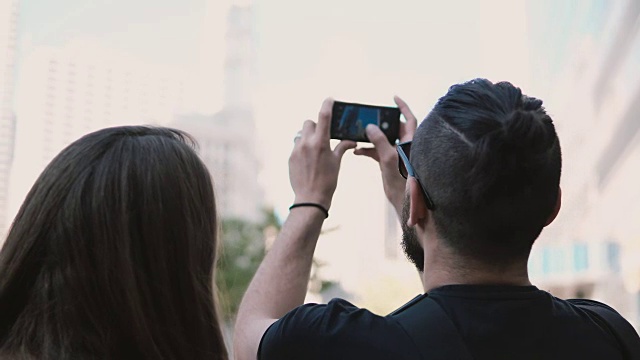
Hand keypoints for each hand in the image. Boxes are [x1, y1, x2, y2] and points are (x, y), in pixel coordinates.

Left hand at [289, 98, 355, 210]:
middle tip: (323, 135)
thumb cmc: (327, 181)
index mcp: (321, 143)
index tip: (330, 99)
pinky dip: (303, 147)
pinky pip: (296, 145)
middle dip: (316, 125)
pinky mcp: (290, 157)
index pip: (324, 117)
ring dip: (308, 136)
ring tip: (315, 148)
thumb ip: (341, 148)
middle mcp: (306, 143)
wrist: (310, 199)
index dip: (327, 105)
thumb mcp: (336, 163)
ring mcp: (296, 150)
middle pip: (309, 123)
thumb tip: (351, 142)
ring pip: (301, 134)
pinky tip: (309, 160)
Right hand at [354, 96, 417, 213]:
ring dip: (370, 137)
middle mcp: (404, 146)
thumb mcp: (389, 159)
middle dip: (380, 123)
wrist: (402, 202)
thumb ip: (379, 141)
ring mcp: (396, 154)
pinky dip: (367, 150)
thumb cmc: (402, 182)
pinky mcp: (388, 163)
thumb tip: (369, 127)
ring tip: (358, 133)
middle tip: (368, 117)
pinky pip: (376, 151)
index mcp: (411, 142)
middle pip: (392, 127)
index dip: (402, 107)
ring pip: (382, 139)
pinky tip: (356, 151)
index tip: (394, 97)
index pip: (409, 119)